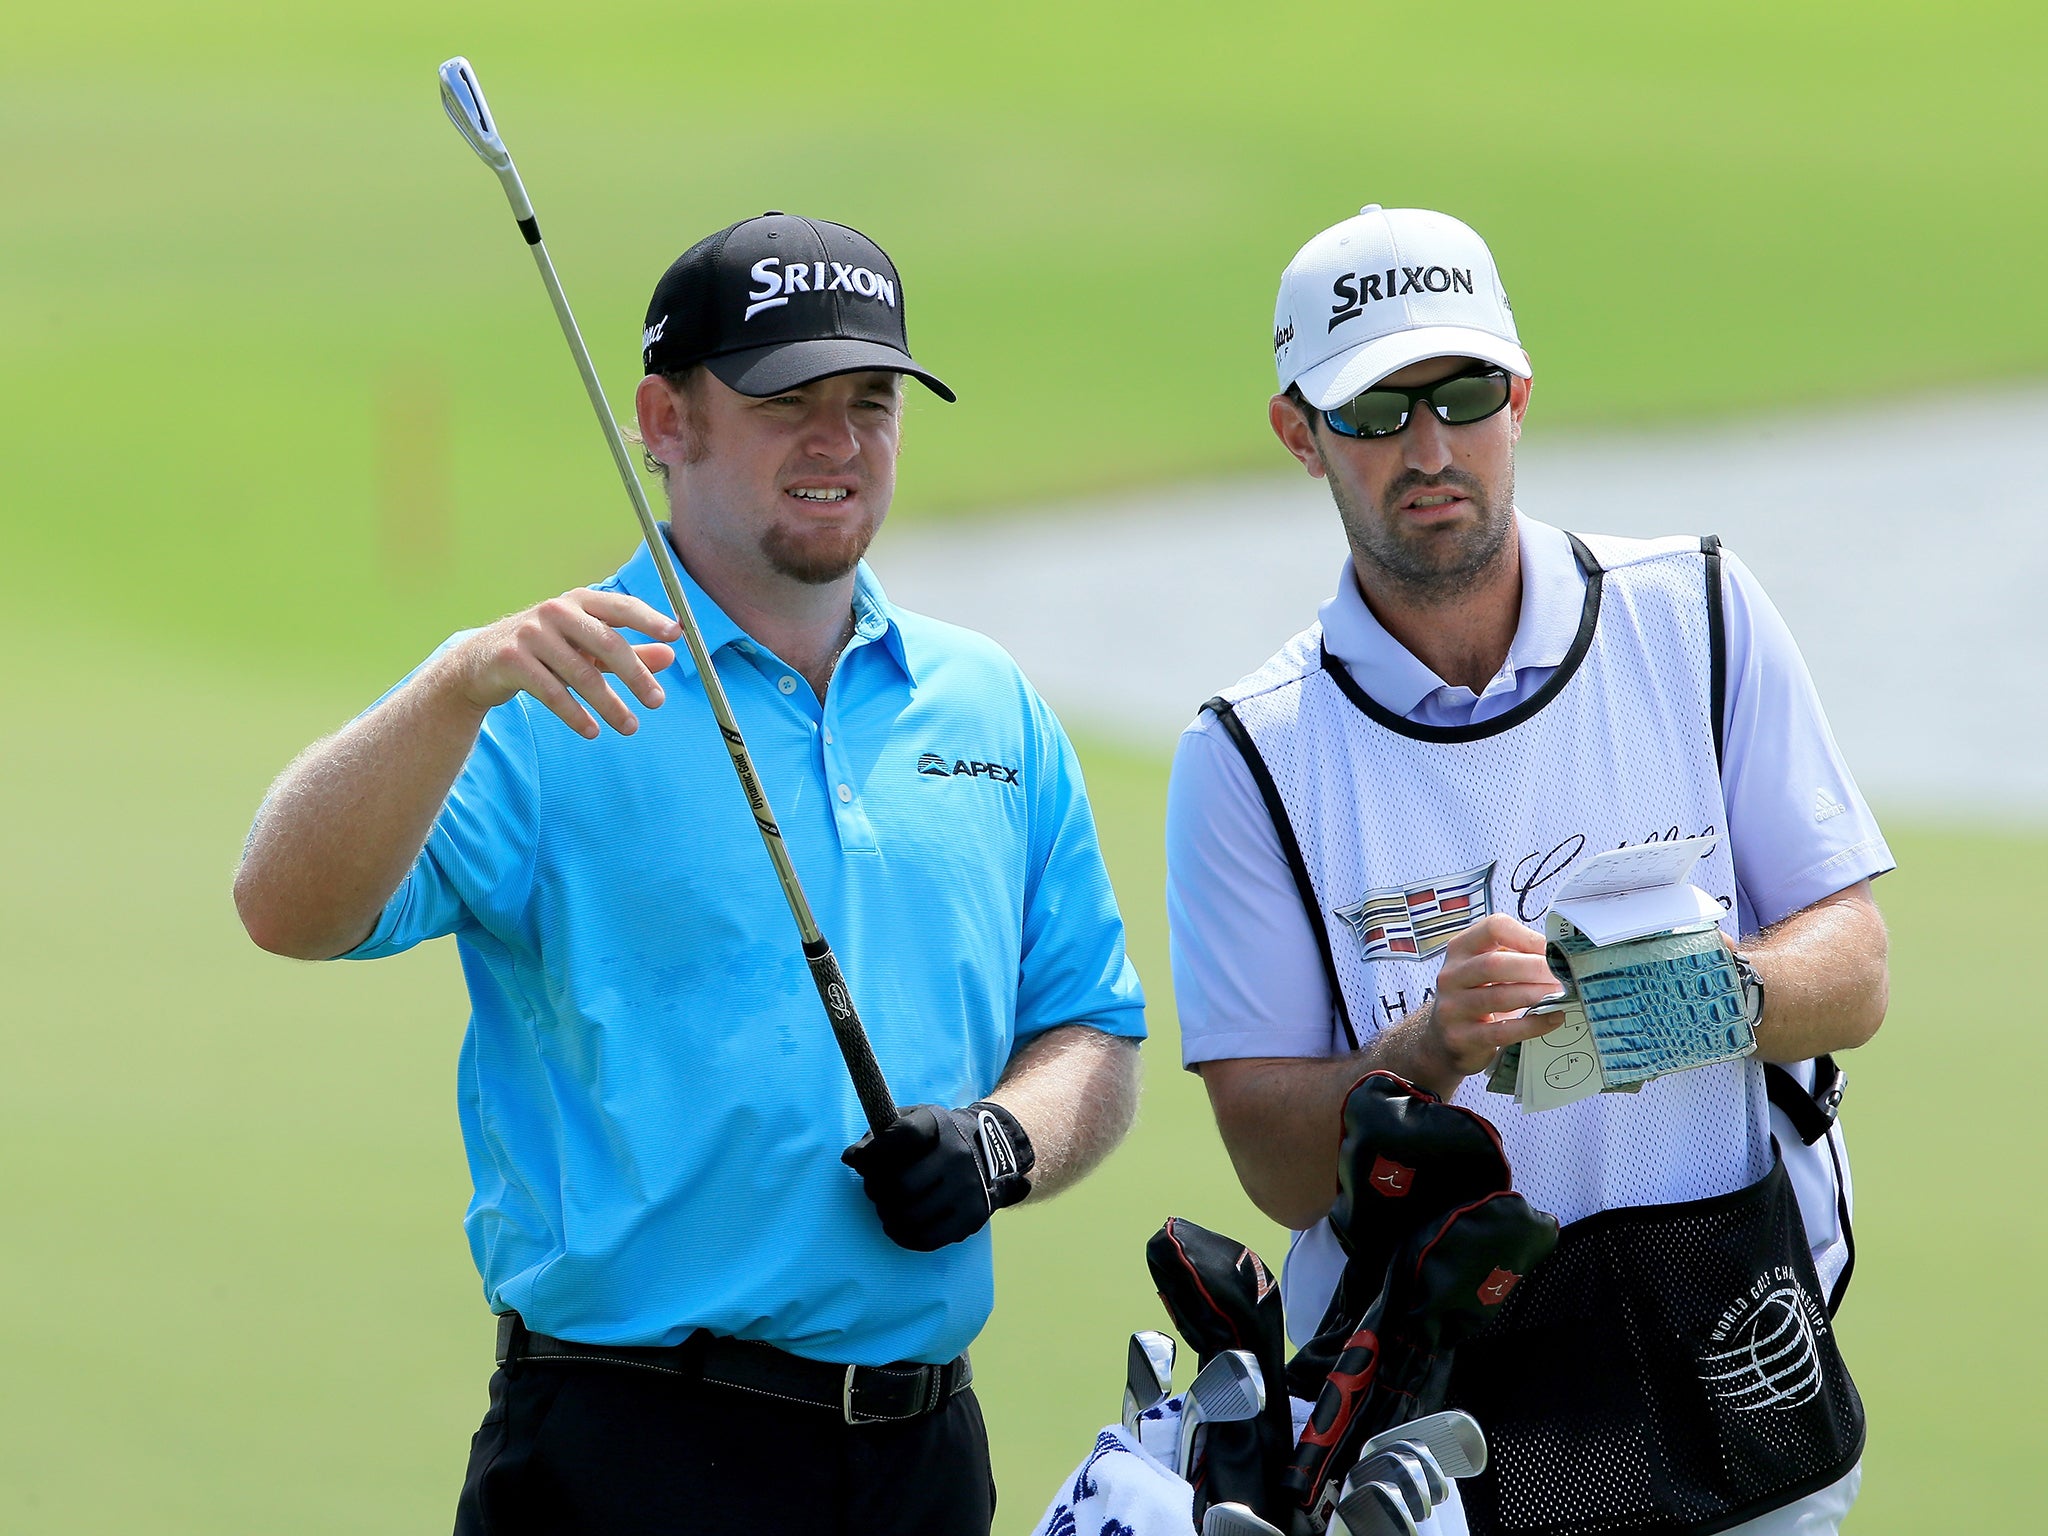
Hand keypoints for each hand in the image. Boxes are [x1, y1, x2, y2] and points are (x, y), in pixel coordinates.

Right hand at [441, 588, 682, 738]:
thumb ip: (629, 651)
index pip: (621, 607)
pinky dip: (576, 714)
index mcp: (579, 601)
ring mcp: (531, 633)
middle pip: (607, 643)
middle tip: (658, 702)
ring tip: (630, 727)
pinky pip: (552, 692)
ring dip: (610, 705)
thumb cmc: (545, 652)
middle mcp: (556, 611)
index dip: (650, 619)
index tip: (678, 634)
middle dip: (636, 676)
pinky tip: (592, 730)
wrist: (479, 663)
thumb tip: (671, 656)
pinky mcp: (511, 659)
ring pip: (582, 674)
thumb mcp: (587, 648)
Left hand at [842, 1102, 1034, 1251]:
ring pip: (910, 1216)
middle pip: (900, 1185)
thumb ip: (878, 1136)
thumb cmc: (935, 1139)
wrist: (992, 1153)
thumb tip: (852, 1159)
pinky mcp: (972, 1215)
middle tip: (875, 1191)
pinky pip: (927, 1238)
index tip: (860, 1161)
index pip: (901, 1136)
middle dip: (876, 1192)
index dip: (873, 1154)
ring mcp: (967, 1187)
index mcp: (938, 1123)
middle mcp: (957, 1153)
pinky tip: (898, 1227)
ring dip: (887, 1216)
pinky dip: (903, 1236)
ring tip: (887, 1209)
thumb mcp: (911, 1121)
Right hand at [1404, 915, 1567, 1087]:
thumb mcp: (1483, 970)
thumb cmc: (1474, 997)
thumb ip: (1512, 957)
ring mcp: (1452, 1007)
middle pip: (1495, 963)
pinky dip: (1533, 1024)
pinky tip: (1553, 1018)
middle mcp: (1451, 975)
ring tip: (1563, 995)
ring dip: (1538, 995)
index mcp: (1460, 949)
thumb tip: (1558, 954)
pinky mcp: (1461, 1037)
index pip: (1493, 928)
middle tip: (1565, 975)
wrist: (1442, 1039)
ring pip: (1499, 997)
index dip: (1527, 937)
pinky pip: (1502, 1030)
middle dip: (1536, 968)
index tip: (1552, 949)